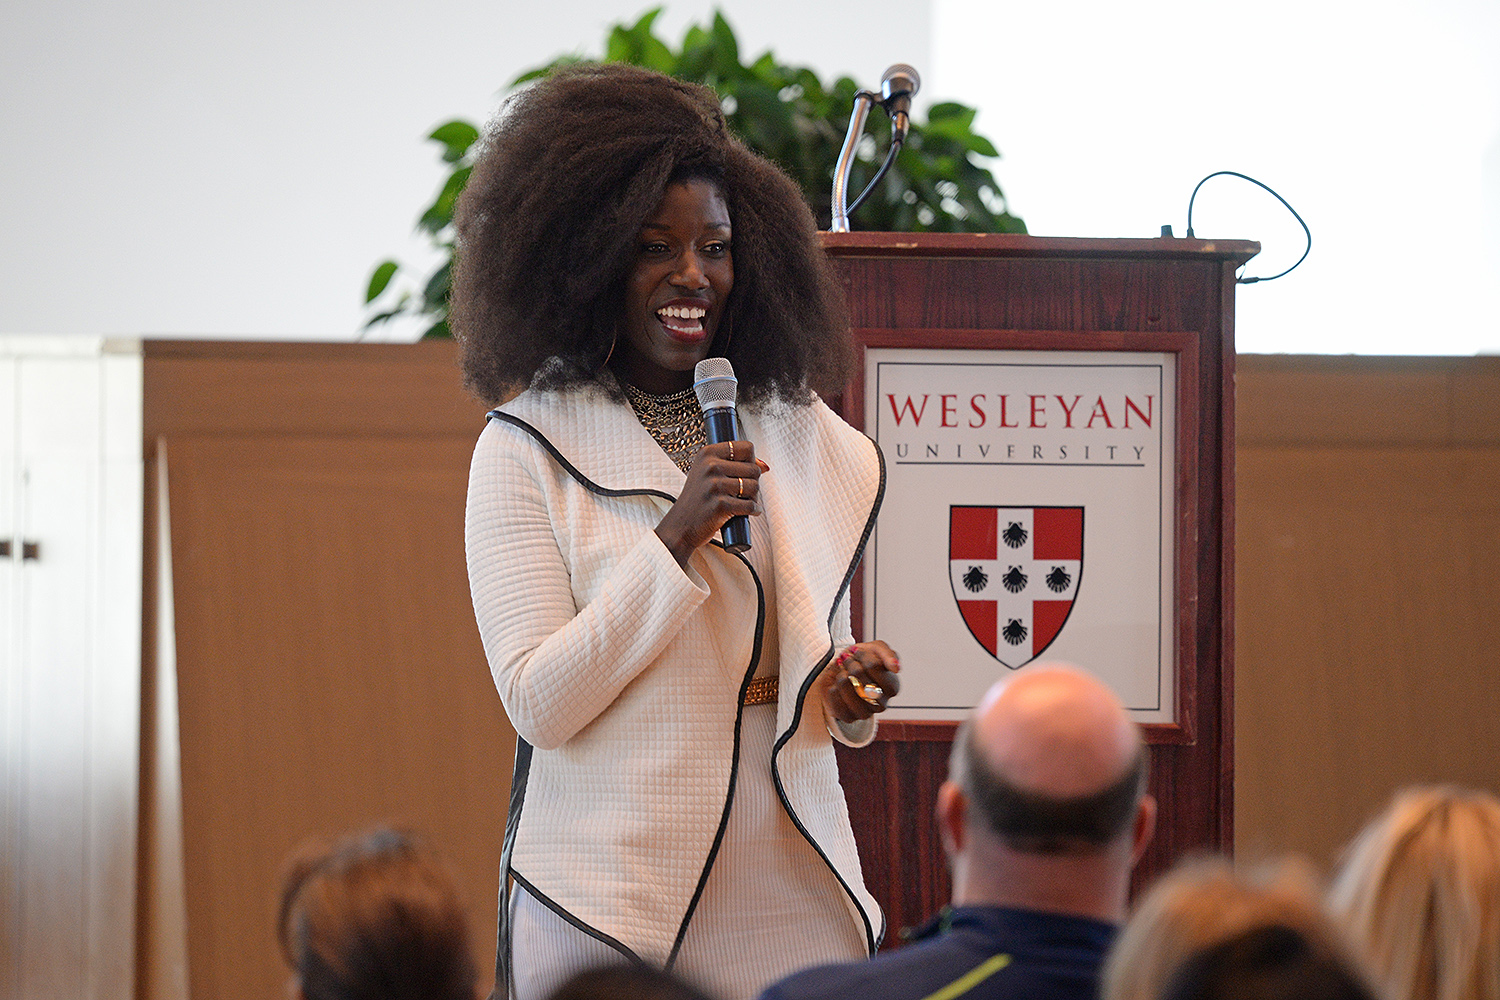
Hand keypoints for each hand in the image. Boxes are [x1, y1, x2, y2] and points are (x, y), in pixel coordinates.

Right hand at [655, 440, 766, 566]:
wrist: (680, 526)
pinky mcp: (721, 505)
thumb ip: (734, 464)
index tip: (745, 472)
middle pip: (754, 469)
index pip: (747, 447)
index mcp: (707, 454)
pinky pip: (750, 505)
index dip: (751, 461)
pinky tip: (747, 512)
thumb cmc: (697, 500)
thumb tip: (764, 465)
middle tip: (742, 493)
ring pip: (754, 487)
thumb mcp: (708, 474)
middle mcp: (710, 466)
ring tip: (742, 502)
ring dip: (754, 497)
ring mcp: (715, 485)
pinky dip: (753, 510)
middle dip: (753, 483)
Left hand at [822, 640, 900, 723]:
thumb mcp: (876, 649)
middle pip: (861, 679)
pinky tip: (837, 686)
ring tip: (842, 671)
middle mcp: (881, 704)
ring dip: (841, 676)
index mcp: (893, 687)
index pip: (874, 667)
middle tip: (847, 659)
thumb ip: (888, 655)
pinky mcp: (848, 718)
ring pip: (848, 691)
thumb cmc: (863, 660)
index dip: (863, 657)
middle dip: (851, 665)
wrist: (841, 670)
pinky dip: (833, 689)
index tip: (858, 652)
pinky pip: (836, 702)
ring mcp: (865, 713)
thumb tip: (896, 667)